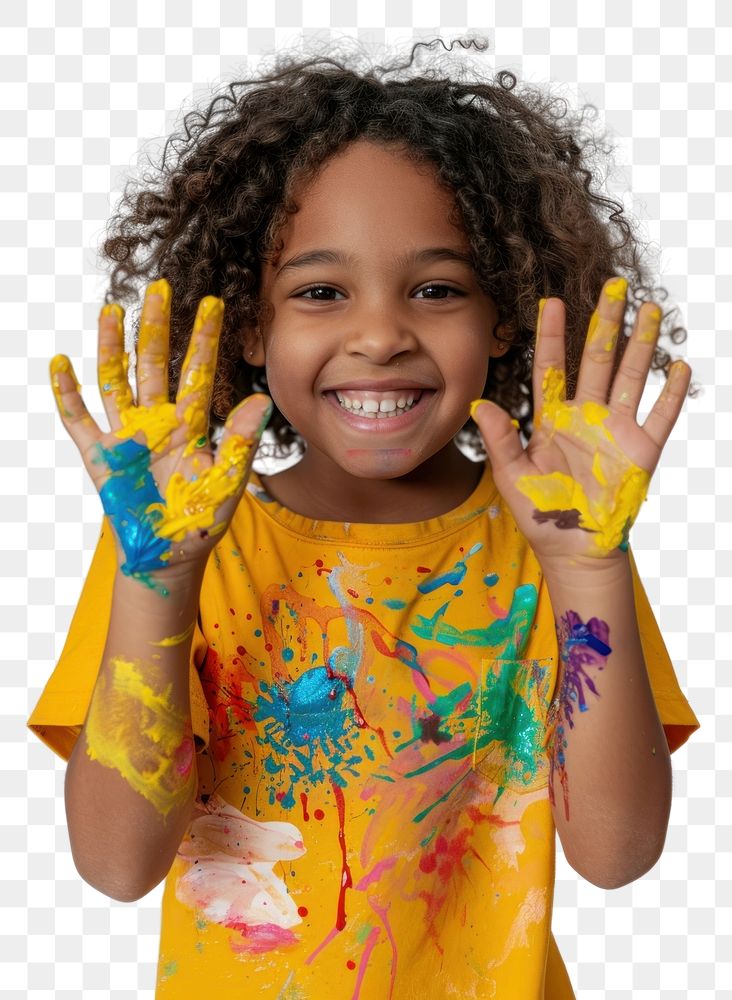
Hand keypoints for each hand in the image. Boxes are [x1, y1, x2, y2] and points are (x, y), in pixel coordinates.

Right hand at [50, 279, 271, 586]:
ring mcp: (126, 435)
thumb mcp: (228, 482)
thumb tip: (263, 402)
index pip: (198, 372)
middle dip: (157, 326)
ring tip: (111, 308)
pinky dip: (67, 393)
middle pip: (154, 364)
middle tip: (160, 286)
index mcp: (191, 425)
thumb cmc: (201, 520)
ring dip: (111, 346)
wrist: (170, 556)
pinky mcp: (100, 455)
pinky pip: (79, 419)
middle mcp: (157, 421)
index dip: (205, 339)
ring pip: (115, 380)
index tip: (214, 303)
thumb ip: (241, 442)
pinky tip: (60, 363)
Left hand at [471, 277, 690, 567]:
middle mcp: (585, 416)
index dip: (552, 336)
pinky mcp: (642, 451)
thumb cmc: (541, 515)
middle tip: (612, 284)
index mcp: (552, 420)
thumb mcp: (513, 477)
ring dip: (641, 344)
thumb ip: (499, 440)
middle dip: (604, 322)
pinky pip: (660, 416)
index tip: (550, 302)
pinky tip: (680, 366)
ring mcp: (615, 430)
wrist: (574, 549)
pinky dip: (671, 393)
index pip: (551, 369)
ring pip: (630, 376)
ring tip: (649, 308)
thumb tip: (478, 403)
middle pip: (596, 360)